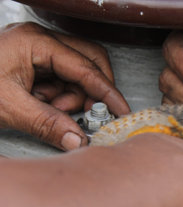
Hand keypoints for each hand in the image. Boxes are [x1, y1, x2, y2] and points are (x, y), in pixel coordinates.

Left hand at [0, 22, 129, 150]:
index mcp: (36, 42)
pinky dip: (59, 98)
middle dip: (92, 90)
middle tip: (88, 113)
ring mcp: (36, 51)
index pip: (85, 66)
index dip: (107, 91)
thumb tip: (79, 139)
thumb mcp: (9, 107)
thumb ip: (48, 123)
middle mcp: (40, 42)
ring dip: (71, 97)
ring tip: (51, 111)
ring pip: (75, 73)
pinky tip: (43, 106)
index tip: (121, 110)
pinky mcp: (32, 64)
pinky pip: (60, 80)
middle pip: (88, 61)